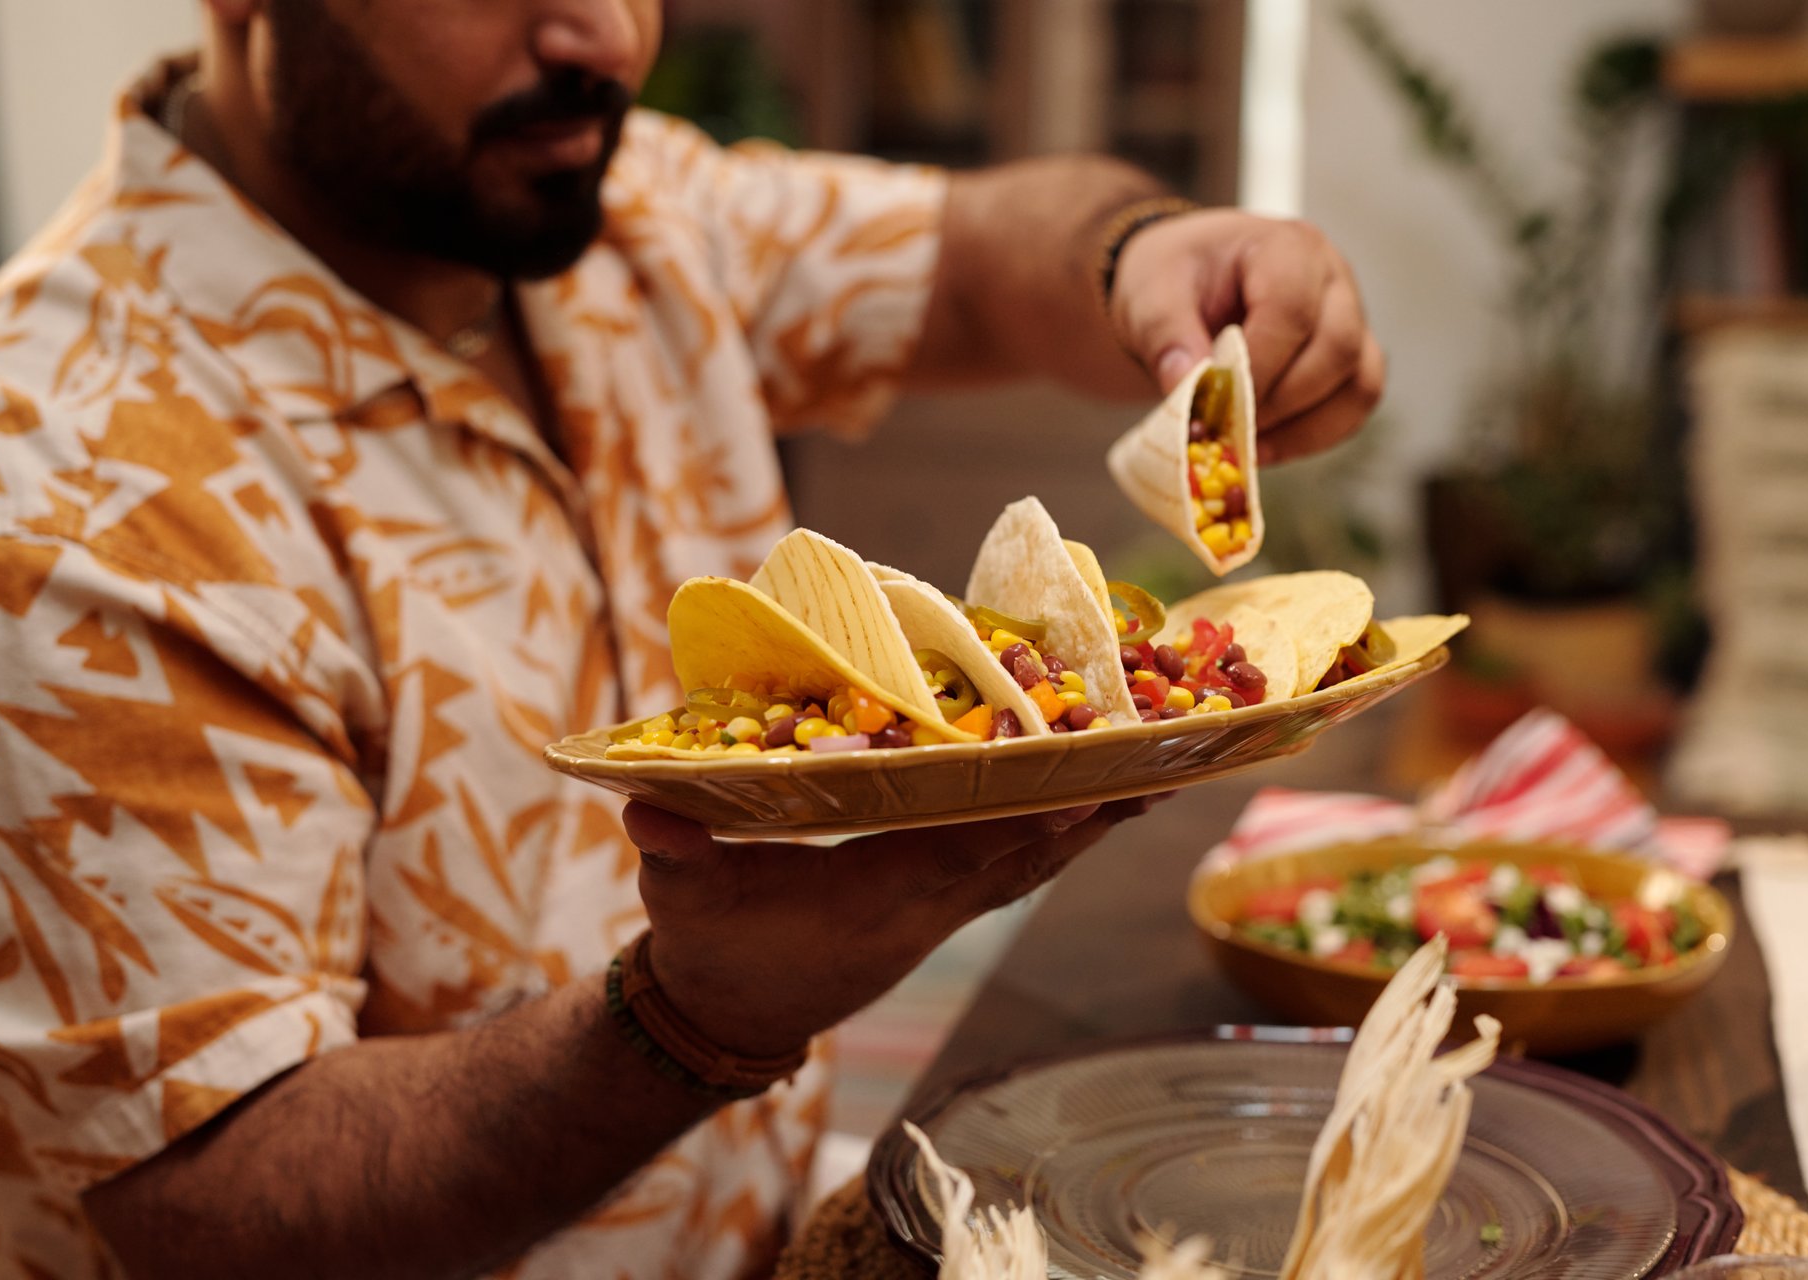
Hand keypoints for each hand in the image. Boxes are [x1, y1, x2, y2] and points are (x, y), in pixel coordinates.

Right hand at [622, 798, 1162, 1057]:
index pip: (960, 853)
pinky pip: (1016, 865)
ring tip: (1158, 770)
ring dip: (1092, 819)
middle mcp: (925, 907)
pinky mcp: (938, 907)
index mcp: (873, 898)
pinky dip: (1061, 830)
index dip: (1020, 818)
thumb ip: (674, 856)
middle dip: (1091, 808)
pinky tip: (1098, 798)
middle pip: (1025, 853)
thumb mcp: (681, 904)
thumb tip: (645, 807)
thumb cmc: (709, 951)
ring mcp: (939, 912)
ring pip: (1033, 861)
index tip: (1085, 782)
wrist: (728, 1019)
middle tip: (1162, 758)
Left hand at [1108, 210, 1384, 463]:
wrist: (1186, 285)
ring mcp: (1352, 318)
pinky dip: (1313, 436)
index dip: (1257, 367)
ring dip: (1301, 428)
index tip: (1214, 401)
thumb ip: (1165, 335)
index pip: (1293, 311)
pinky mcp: (1352, 358)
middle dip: (1279, 402)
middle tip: (1226, 427)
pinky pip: (1355, 406)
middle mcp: (1332, 277)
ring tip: (1244, 443)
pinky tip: (1264, 447)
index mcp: (1287, 247)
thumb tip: (1186, 385)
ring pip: (1358, 384)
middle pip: (1337, 349)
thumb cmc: (1174, 281)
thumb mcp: (1150, 295)